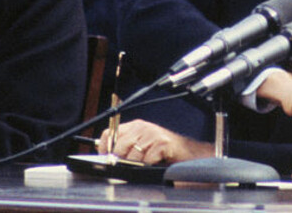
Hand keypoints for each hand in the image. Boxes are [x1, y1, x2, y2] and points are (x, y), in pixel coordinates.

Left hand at [96, 119, 212, 164]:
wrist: (186, 151)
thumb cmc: (163, 150)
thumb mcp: (142, 145)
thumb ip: (126, 147)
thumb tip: (108, 156)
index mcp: (135, 126)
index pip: (110, 132)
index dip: (105, 146)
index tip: (105, 157)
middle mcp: (142, 127)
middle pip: (120, 146)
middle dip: (121, 160)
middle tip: (125, 166)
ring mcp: (152, 134)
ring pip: (133, 155)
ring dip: (136, 165)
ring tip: (144, 164)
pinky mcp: (162, 143)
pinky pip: (146, 160)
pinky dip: (148, 166)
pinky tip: (154, 163)